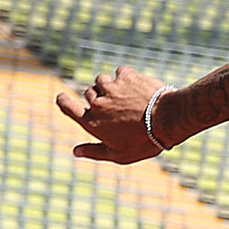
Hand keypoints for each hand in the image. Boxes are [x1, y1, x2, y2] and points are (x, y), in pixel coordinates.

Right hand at [57, 65, 171, 164]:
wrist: (168, 120)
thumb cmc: (144, 142)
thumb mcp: (119, 154)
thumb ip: (94, 152)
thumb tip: (75, 151)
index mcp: (93, 123)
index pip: (68, 108)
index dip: (63, 101)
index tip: (61, 97)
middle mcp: (98, 104)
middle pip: (89, 93)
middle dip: (99, 97)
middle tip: (117, 107)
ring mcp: (111, 88)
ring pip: (103, 80)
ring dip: (111, 86)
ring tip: (129, 98)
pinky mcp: (125, 76)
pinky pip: (120, 73)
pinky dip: (127, 78)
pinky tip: (139, 89)